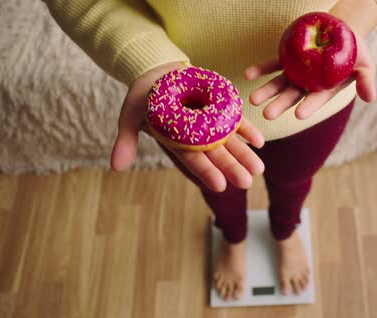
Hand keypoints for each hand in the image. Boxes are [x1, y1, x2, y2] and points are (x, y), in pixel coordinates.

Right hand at [111, 61, 264, 191]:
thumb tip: (116, 167)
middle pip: (216, 154)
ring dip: (244, 154)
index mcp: (177, 142)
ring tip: (258, 169)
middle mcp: (196, 138)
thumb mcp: (130, 115)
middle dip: (231, 167)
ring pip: (230, 142)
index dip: (205, 171)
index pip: (192, 160)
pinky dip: (248, 131)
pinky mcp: (219, 110)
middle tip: (247, 182)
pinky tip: (260, 142)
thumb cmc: (143, 97)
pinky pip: (236, 121)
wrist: (158, 73)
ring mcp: (210, 125)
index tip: (219, 185)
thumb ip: (126, 140)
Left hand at [244, 34, 375, 119]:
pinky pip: (272, 65)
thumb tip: (370, 98)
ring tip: (252, 99)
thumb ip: (366, 81)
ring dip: (266, 91)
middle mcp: (307, 85)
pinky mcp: (287, 59)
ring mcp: (295, 73)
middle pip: (292, 96)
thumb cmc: (356, 51)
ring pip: (279, 83)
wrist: (342, 32)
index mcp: (325, 90)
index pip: (316, 100)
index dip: (309, 107)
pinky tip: (248, 74)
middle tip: (267, 114)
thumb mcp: (365, 65)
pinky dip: (261, 69)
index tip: (299, 115)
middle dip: (280, 105)